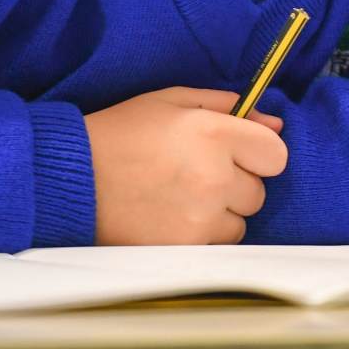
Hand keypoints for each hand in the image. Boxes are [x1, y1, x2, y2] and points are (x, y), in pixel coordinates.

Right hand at [84, 87, 287, 244]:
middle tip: (197, 173)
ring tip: (182, 196)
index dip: (259, 153)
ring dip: (221, 212)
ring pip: (240, 222)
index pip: (276, 154)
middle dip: (237, 183)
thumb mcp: (171, 101)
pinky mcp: (185, 247)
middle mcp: (214, 177)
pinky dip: (203, 234)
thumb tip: (273, 124)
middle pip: (259, 191)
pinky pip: (217, 244)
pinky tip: (172, 216)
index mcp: (214, 134)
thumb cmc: (120, 134)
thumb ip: (228, 106)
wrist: (72, 178)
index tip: (239, 153)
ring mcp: (200, 216)